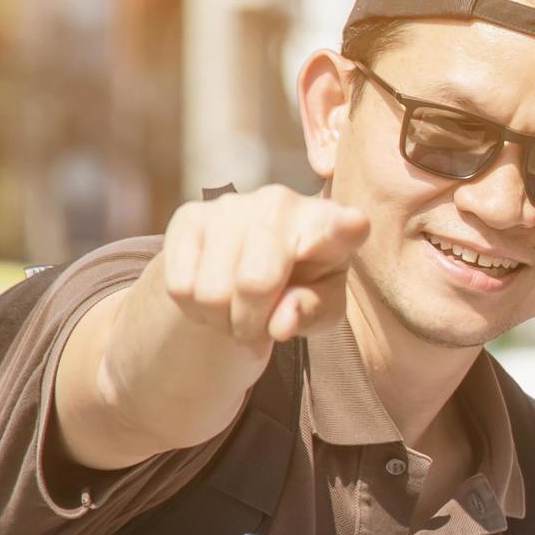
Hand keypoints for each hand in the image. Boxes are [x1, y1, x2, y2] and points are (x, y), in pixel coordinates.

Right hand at [159, 184, 370, 349]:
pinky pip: (180, 287)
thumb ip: (310, 314)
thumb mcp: (320, 310)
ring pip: (212, 292)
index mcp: (329, 226)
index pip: (339, 226)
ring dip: (221, 321)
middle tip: (256, 331)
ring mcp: (231, 205)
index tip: (355, 223)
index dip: (345, 227)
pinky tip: (212, 297)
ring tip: (235, 313)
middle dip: (251, 324)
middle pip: (255, 282)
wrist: (246, 270)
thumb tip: (282, 323)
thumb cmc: (302, 288)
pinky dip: (193, 310)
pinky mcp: (189, 216)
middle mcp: (281, 203)